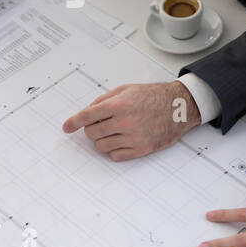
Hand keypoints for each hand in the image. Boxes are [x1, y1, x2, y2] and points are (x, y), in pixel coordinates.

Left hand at [61, 80, 200, 160]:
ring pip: (102, 146)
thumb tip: (89, 111)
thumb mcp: (126, 90)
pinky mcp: (141, 150)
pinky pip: (115, 156)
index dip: (73, 122)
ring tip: (115, 132)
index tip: (67, 127)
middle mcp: (124, 122)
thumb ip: (105, 99)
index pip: (87, 116)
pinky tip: (122, 141)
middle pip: (91, 133)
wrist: (178, 107)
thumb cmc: (153, 96)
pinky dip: (114, 150)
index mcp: (118, 105)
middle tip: (101, 124)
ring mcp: (133, 138)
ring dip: (103, 140)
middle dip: (92, 129)